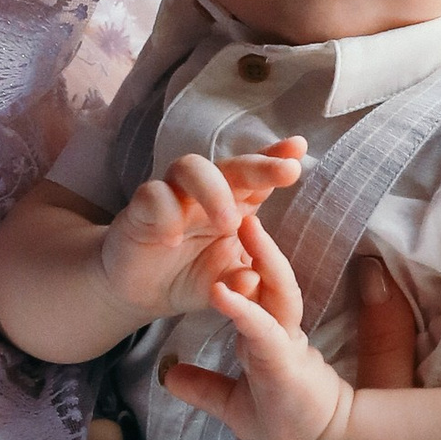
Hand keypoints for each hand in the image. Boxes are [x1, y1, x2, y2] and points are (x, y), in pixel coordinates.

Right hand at [98, 144, 303, 322]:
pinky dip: (165, 214)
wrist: (141, 292)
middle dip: (261, 165)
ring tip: (229, 224)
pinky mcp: (140, 208)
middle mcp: (205, 192)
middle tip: (287, 172)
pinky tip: (173, 240)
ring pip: (191, 167)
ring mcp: (173, 195)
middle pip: (233, 165)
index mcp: (235, 204)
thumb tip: (253, 279)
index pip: (258, 177)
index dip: (276, 158)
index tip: (300, 148)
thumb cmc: (191, 276)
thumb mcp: (223, 285)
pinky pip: (153, 195)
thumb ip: (241, 283)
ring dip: (214, 191)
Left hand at [160, 209, 354, 439]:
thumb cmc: (284, 423)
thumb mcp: (230, 402)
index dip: (247, 255)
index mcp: (269, 331)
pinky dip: (242, 308)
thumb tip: (169, 376)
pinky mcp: (285, 362)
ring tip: (245, 225)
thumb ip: (202, 385)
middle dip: (259, 240)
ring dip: (261, 257)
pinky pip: (263, 329)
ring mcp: (286, 342)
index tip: (229, 224)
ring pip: (277, 290)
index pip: (259, 283)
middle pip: (271, 274)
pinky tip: (220, 289)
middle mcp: (280, 328)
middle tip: (243, 201)